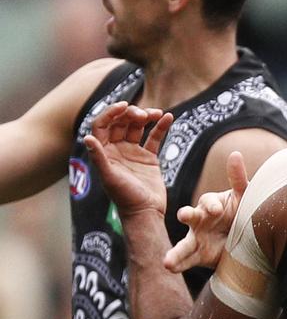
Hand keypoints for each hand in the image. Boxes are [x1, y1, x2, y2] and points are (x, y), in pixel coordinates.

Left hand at [85, 102, 172, 219]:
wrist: (146, 212)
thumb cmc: (125, 198)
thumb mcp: (109, 177)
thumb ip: (99, 157)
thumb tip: (87, 138)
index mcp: (104, 152)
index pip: (102, 125)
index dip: (111, 113)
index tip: (124, 106)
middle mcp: (116, 149)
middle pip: (121, 123)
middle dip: (131, 115)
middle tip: (142, 114)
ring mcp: (133, 152)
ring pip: (138, 128)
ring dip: (146, 117)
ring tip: (157, 113)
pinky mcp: (149, 158)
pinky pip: (155, 138)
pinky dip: (161, 127)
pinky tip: (168, 117)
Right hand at [165, 152, 247, 271]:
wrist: (247, 241)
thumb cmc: (242, 213)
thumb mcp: (244, 197)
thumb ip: (238, 179)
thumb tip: (234, 154)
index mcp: (211, 205)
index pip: (208, 202)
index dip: (211, 205)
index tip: (216, 210)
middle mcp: (200, 220)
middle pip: (190, 216)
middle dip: (188, 215)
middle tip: (185, 216)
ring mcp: (197, 238)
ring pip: (183, 244)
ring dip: (175, 251)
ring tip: (166, 261)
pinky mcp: (198, 255)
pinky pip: (186, 260)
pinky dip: (177, 264)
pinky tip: (169, 268)